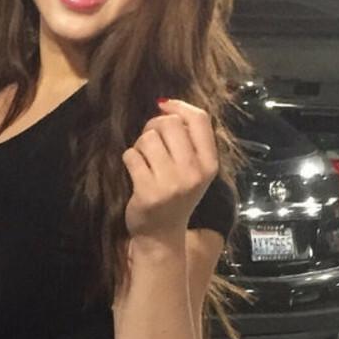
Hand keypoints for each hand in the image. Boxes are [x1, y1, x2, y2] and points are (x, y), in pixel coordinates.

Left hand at [122, 98, 218, 241]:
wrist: (161, 234)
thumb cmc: (176, 195)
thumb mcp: (194, 169)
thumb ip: (188, 139)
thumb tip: (165, 104)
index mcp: (209, 163)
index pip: (199, 119)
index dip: (179, 106)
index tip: (163, 107)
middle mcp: (194, 172)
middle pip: (169, 124)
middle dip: (153, 127)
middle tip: (150, 141)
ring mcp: (171, 183)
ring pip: (147, 138)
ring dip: (140, 145)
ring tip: (144, 160)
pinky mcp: (148, 191)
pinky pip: (131, 156)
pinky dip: (129, 160)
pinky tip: (136, 173)